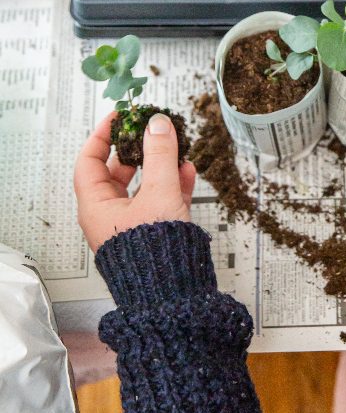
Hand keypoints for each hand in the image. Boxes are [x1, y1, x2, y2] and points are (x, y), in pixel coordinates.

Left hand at [74, 111, 195, 252]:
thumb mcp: (159, 194)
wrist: (173, 295)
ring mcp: (132, 225)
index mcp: (97, 208)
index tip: (118, 117)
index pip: (89, 162)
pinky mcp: (153, 233)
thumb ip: (160, 155)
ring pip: (142, 186)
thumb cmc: (155, 253)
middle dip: (136, 149)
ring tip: (174, 147)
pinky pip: (159, 201)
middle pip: (117, 172)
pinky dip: (172, 184)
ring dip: (159, 165)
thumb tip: (157, 125)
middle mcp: (110, 216)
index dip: (102, 136)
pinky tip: (187, 171)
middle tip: (149, 129)